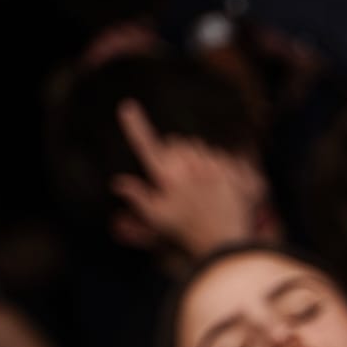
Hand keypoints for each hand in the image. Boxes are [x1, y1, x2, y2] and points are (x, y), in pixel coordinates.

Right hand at [110, 100, 269, 256]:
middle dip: (173, 151)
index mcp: (166, 174)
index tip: (128, 107)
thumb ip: (138, 196)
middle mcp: (188, 164)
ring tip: (196, 183)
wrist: (224, 239)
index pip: (146, 144)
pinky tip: (213, 182)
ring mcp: (210, 164)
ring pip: (197, 146)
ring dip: (193, 156)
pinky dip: (213, 163)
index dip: (136, 126)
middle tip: (175, 177)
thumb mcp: (157, 217)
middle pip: (176, 142)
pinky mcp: (229, 168)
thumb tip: (118, 182)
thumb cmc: (186, 230)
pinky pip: (218, 154)